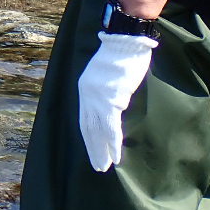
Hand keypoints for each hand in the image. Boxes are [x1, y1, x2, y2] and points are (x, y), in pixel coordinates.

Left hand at [78, 31, 157, 171]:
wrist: (125, 42)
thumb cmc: (120, 57)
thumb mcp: (106, 76)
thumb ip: (105, 92)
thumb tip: (114, 107)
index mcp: (84, 89)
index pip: (84, 118)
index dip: (89, 136)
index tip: (93, 150)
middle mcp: (86, 95)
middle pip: (88, 127)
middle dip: (93, 148)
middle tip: (98, 166)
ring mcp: (97, 98)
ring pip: (97, 131)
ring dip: (101, 150)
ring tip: (104, 166)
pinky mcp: (110, 100)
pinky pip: (111, 127)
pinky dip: (112, 144)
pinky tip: (115, 157)